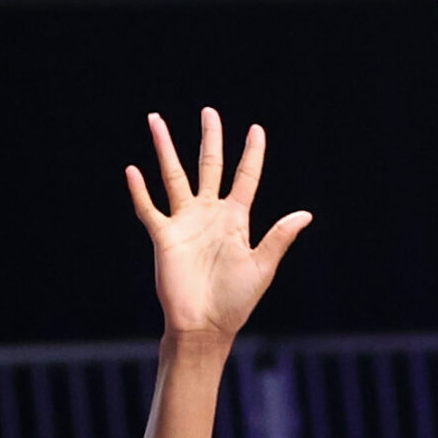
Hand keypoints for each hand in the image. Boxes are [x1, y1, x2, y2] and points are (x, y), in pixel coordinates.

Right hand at [125, 108, 312, 340]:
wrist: (204, 326)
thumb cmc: (236, 302)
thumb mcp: (261, 267)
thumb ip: (278, 238)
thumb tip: (305, 214)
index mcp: (236, 220)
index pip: (246, 178)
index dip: (252, 154)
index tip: (257, 129)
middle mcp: (210, 215)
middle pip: (210, 166)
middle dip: (210, 139)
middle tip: (209, 111)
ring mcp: (185, 223)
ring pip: (173, 176)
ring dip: (165, 149)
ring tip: (156, 120)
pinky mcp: (164, 237)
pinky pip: (148, 209)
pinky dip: (140, 191)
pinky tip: (132, 170)